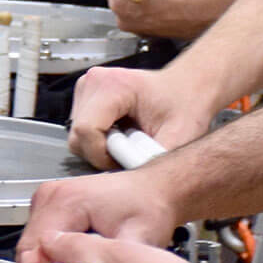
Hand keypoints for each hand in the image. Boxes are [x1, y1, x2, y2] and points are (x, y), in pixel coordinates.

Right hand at [15, 173, 184, 262]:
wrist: (156, 187)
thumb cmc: (150, 206)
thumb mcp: (136, 239)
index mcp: (66, 201)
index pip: (33, 248)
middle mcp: (51, 195)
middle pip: (30, 248)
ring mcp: (49, 197)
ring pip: (33, 244)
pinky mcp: (52, 204)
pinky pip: (40, 236)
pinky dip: (53, 254)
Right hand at [65, 66, 216, 169]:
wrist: (186, 86)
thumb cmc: (185, 104)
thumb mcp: (180, 134)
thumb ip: (155, 157)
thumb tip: (134, 181)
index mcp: (114, 85)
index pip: (86, 130)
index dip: (102, 156)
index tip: (124, 161)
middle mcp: (94, 81)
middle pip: (78, 135)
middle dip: (102, 154)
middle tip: (130, 154)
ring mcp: (86, 87)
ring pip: (77, 136)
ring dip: (100, 148)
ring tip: (129, 142)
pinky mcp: (84, 96)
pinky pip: (81, 131)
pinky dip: (99, 140)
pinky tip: (121, 135)